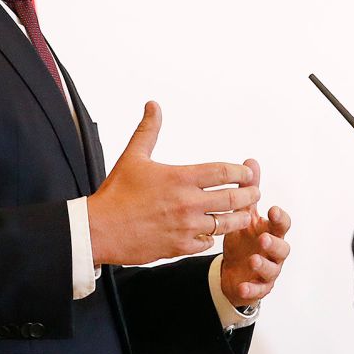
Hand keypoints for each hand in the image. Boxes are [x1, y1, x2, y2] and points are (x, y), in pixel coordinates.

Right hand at [86, 103, 258, 266]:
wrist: (99, 230)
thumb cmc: (115, 193)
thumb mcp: (133, 157)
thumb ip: (148, 131)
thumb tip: (153, 105)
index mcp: (180, 178)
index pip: (223, 172)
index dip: (241, 172)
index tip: (247, 173)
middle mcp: (188, 203)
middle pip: (233, 199)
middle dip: (249, 195)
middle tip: (255, 192)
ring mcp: (186, 227)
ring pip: (225, 224)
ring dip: (238, 218)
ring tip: (245, 213)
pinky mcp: (180, 247)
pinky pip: (207, 244)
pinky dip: (213, 237)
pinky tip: (213, 232)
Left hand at [220, 164, 291, 306]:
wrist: (234, 270)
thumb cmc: (243, 239)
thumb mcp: (244, 215)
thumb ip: (249, 192)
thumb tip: (251, 161)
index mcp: (271, 231)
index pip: (282, 224)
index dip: (280, 218)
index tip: (272, 209)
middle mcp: (273, 251)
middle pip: (282, 248)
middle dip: (274, 243)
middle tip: (263, 238)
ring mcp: (268, 271)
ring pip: (272, 269)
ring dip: (264, 265)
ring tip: (253, 260)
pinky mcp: (258, 288)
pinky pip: (258, 290)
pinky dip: (251, 289)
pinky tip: (242, 285)